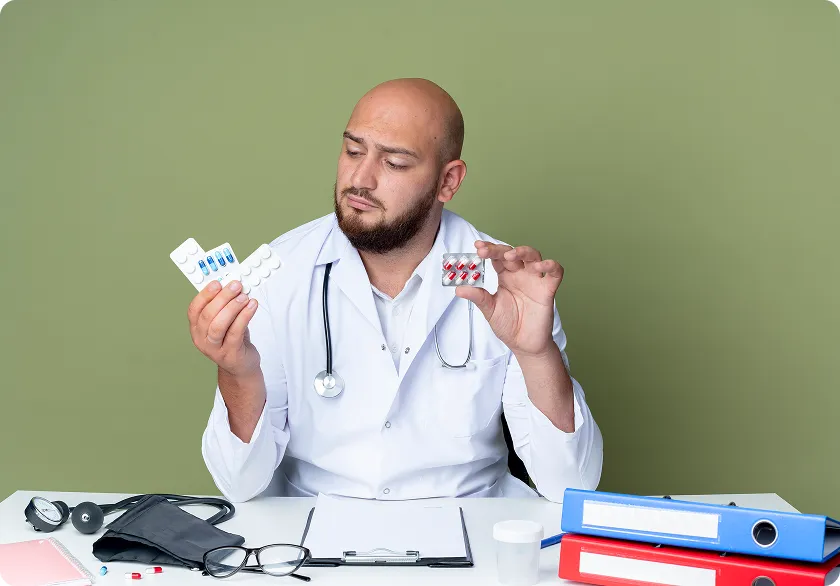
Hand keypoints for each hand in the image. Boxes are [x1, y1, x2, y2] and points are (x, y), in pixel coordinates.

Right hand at [187, 279, 260, 376]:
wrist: (241, 366)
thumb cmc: (233, 340)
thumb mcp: (225, 322)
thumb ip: (225, 306)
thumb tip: (232, 286)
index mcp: (196, 329)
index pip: (194, 309)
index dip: (205, 295)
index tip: (217, 283)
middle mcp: (201, 339)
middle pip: (207, 315)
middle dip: (222, 297)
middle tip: (235, 286)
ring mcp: (214, 349)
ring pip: (219, 325)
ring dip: (232, 308)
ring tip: (244, 297)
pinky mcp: (230, 354)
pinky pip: (235, 333)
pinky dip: (244, 316)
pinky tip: (252, 306)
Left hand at [455, 241, 564, 357]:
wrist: (524, 345)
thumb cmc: (508, 325)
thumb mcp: (489, 310)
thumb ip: (478, 297)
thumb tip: (459, 289)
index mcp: (506, 277)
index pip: (497, 257)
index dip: (489, 250)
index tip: (478, 247)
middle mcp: (520, 275)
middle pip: (513, 253)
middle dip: (499, 249)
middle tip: (486, 251)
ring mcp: (535, 281)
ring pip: (534, 257)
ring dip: (523, 252)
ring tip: (510, 255)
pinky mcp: (548, 290)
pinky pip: (555, 273)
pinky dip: (550, 266)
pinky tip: (540, 266)